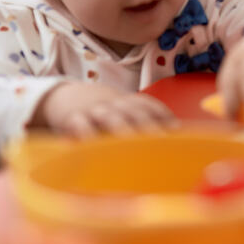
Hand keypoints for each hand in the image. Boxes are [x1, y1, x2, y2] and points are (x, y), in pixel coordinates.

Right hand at [36, 81, 174, 135]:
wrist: (66, 96)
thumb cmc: (104, 112)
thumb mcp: (122, 111)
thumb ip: (144, 121)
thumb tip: (177, 135)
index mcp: (129, 103)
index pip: (150, 106)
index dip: (163, 116)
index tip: (176, 130)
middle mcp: (115, 104)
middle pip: (134, 112)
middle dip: (149, 126)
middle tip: (160, 143)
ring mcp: (95, 111)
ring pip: (111, 118)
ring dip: (123, 129)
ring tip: (133, 146)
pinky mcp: (73, 119)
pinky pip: (80, 126)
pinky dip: (87, 134)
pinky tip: (95, 146)